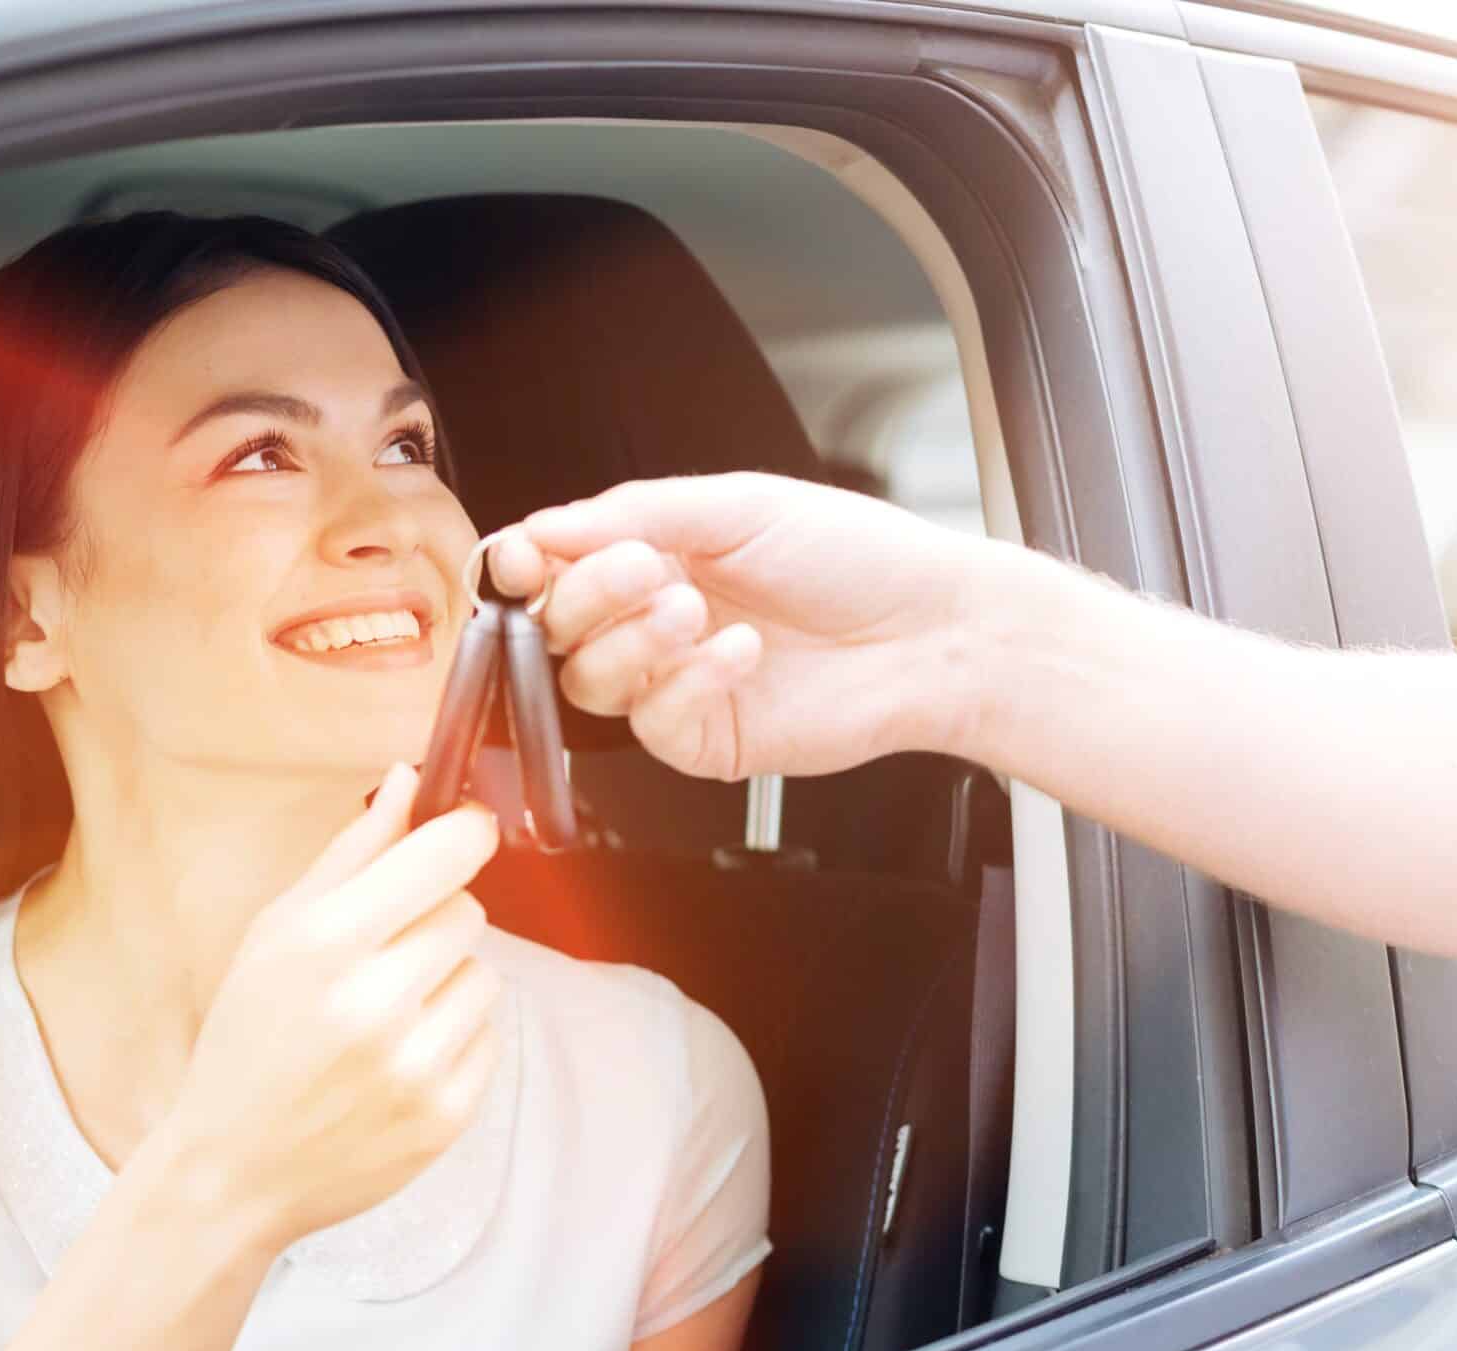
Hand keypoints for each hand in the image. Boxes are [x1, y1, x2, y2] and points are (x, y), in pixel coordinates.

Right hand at [145, 764, 505, 1251]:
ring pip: (485, 974)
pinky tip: (399, 1059)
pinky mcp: (446, 1115)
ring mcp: (415, 1065)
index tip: (466, 831)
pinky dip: (454, 1038)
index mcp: (323, 944)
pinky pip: (489, 1036)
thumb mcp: (274, 934)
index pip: (445, 856)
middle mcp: (374, 1003)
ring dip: (448, 983)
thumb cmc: (248, 1039)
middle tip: (385, 954)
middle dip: (435, 920)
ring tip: (388, 1016)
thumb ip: (350, 856)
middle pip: (469, 912)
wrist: (232, 1171)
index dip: (466, 833)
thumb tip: (411, 779)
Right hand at [491, 472, 1015, 777]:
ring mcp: (674, 684)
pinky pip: (652, 723)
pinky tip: (740, 653)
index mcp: (654, 554)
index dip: (524, 565)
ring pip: (589, 681)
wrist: (931, 631)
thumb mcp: (737, 506)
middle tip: (642, 571)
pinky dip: (686, 684)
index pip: (554, 566)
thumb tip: (544, 527)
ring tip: (696, 611)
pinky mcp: (704, 740)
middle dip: (586, 595)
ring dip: (631, 642)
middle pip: (556, 626)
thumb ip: (633, 513)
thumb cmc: (855, 557)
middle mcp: (653, 621)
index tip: (524, 558)